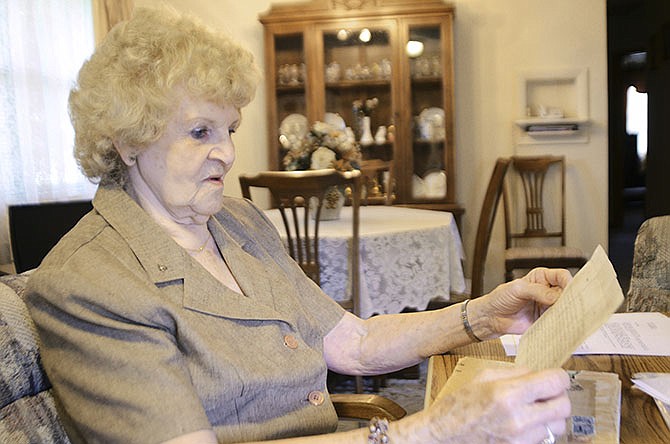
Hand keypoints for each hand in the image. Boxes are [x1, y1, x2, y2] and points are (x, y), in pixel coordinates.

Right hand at [423, 367, 570, 443]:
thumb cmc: (457, 407)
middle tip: (546, 393)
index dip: (557, 376)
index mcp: (507, 394)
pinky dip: (539, 430)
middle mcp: (518, 419)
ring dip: (550, 416)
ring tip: (533, 410)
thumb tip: (537, 373)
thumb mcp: (482, 378)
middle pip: (564, 406)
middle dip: (558, 396)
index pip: (555, 382)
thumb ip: (514, 373)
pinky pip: (544, 439)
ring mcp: (521, 439)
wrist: (443, 437)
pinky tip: (523, 423)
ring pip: (557, 426)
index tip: (553, 376)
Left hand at [470, 268, 571, 337]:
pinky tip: (560, 325)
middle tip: (570, 306)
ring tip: (564, 316)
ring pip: (566, 307)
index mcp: (541, 277)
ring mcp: (548, 306)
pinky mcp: (546, 320)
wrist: (491, 317)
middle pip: (568, 292)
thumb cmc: (500, 299)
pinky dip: (561, 323)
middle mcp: (548, 290)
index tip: (569, 291)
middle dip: (570, 299)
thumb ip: (537, 291)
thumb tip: (556, 297)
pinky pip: (558, 321)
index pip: (562, 276)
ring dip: (567, 312)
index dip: (568, 282)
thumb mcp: (517, 289)